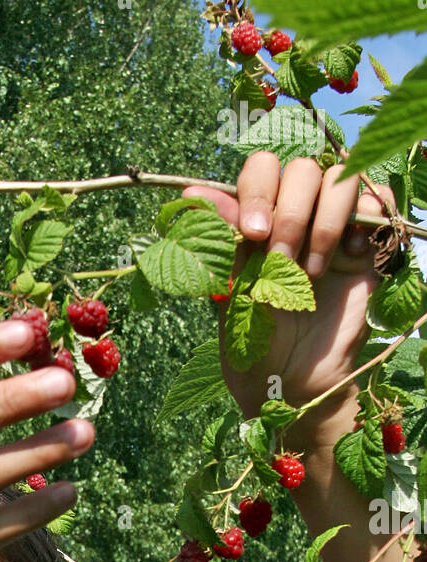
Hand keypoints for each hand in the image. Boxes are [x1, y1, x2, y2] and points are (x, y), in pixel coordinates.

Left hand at [184, 152, 394, 421]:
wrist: (292, 384)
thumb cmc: (253, 344)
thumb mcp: (231, 291)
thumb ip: (222, 242)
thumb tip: (191, 196)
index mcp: (259, 221)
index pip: (262, 168)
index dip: (257, 190)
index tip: (253, 232)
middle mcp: (296, 217)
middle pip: (302, 168)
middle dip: (289, 213)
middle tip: (280, 260)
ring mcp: (333, 228)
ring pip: (340, 179)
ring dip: (323, 222)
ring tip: (311, 272)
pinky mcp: (367, 247)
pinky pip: (378, 202)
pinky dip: (367, 216)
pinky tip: (349, 254)